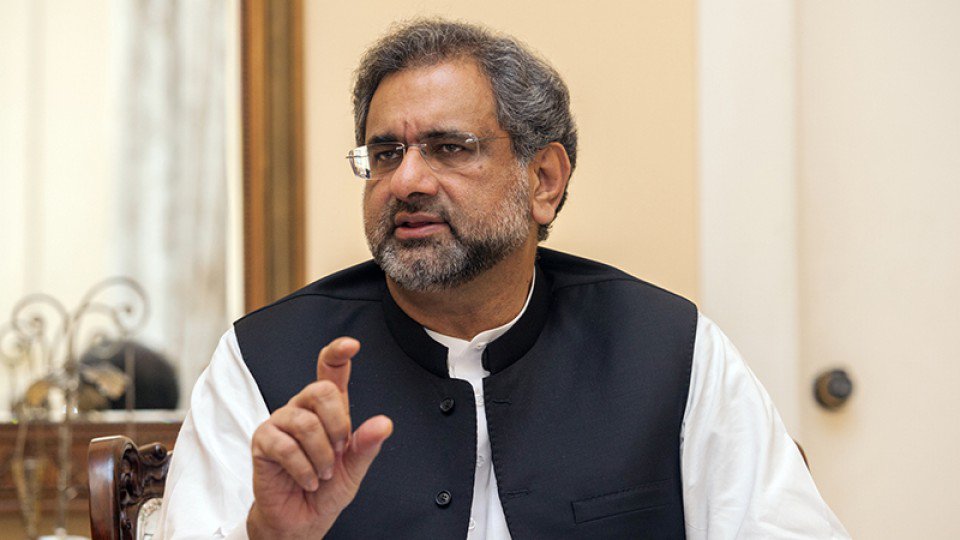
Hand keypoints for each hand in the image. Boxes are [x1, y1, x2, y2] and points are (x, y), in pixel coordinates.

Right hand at [247, 337, 392, 538]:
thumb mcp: (354, 468)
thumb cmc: (326, 488)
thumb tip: (383, 423)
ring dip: (321, 455)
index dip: (338, 353)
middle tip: (339, 451)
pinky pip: (285, 446)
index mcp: (328, 410)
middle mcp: (303, 409)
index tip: (351, 344)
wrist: (302, 518)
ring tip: (323, 472)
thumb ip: (366, 445)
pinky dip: (304, 469)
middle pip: (321, 391)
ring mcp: (280, 423)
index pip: (330, 371)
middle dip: (337, 425)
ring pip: (305, 422)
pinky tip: (308, 479)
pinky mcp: (262, 442)